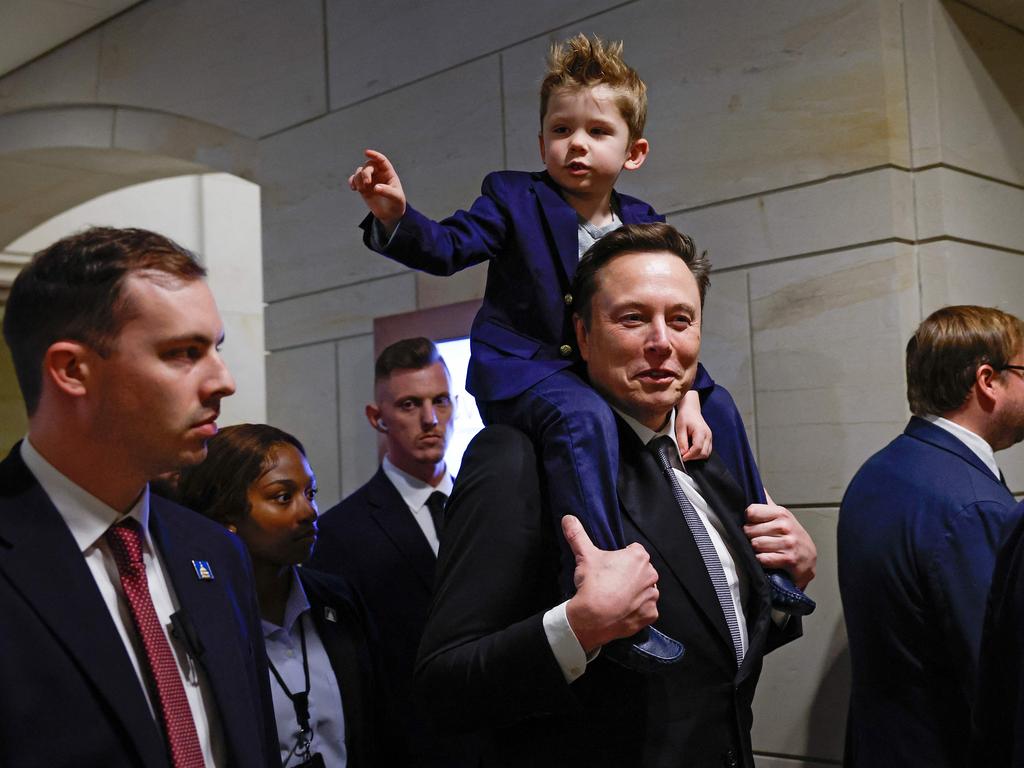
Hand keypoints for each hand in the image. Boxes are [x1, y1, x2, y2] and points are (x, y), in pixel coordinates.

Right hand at [348, 149, 406, 230]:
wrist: (390, 214)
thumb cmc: (396, 204)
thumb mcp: (397, 198)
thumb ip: (388, 192)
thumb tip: (376, 187)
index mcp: (388, 173)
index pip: (381, 160)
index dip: (374, 155)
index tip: (366, 153)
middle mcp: (378, 174)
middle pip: (368, 166)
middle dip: (365, 173)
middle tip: (367, 183)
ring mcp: (370, 180)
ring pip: (359, 172)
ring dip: (358, 179)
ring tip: (362, 190)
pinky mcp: (363, 187)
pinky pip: (354, 179)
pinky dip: (352, 182)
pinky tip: (354, 188)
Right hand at [562, 515, 659, 653]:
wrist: (593, 618)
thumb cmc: (593, 584)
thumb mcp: (584, 555)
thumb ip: (577, 534)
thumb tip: (568, 518)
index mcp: (638, 557)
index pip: (633, 551)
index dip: (620, 558)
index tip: (609, 567)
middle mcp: (651, 574)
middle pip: (640, 571)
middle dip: (629, 575)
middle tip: (611, 583)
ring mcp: (652, 596)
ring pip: (644, 590)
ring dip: (635, 593)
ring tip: (616, 598)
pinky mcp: (651, 614)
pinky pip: (646, 609)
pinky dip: (637, 610)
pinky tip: (623, 610)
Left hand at [675, 389, 711, 460]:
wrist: (691, 409)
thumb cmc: (685, 416)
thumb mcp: (680, 428)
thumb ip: (682, 441)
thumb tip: (683, 452)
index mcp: (701, 431)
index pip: (698, 448)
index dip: (690, 455)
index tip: (682, 457)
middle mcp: (708, 435)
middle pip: (704, 453)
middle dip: (693, 457)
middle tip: (684, 456)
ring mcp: (710, 437)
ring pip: (707, 453)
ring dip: (697, 456)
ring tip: (687, 453)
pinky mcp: (709, 439)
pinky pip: (707, 450)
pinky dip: (699, 453)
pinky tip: (692, 450)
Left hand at [743, 496, 816, 588]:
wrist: (808, 557)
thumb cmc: (791, 535)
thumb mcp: (781, 516)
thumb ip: (767, 502)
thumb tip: (756, 484)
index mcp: (781, 513)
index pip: (751, 511)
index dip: (749, 520)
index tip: (755, 523)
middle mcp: (785, 526)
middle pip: (749, 530)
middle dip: (751, 537)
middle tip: (762, 539)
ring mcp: (788, 543)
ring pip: (755, 545)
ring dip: (757, 550)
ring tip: (766, 548)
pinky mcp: (788, 559)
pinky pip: (762, 559)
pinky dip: (762, 560)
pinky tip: (770, 558)